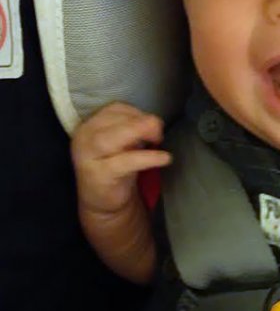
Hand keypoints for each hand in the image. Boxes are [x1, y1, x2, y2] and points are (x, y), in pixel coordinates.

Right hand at [71, 102, 170, 216]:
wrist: (101, 202)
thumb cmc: (115, 168)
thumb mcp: (123, 144)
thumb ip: (134, 130)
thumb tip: (155, 123)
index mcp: (89, 126)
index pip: (113, 109)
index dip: (137, 112)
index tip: (153, 123)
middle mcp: (83, 138)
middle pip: (110, 119)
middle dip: (139, 121)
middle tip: (158, 131)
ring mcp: (88, 157)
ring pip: (110, 138)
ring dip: (139, 133)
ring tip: (158, 139)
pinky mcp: (99, 175)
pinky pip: (124, 162)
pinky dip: (147, 158)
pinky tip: (164, 158)